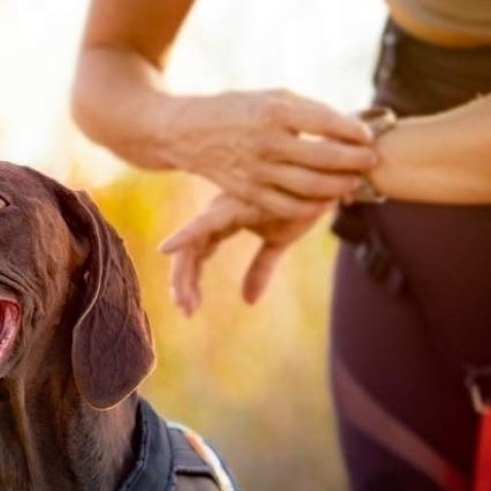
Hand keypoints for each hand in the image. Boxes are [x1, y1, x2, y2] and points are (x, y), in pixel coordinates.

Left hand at [160, 191, 328, 314]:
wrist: (324, 178)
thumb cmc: (300, 203)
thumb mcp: (279, 241)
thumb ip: (260, 269)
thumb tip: (247, 301)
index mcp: (223, 220)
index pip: (198, 251)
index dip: (189, 279)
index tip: (186, 308)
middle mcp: (217, 213)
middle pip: (189, 251)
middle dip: (183, 282)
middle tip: (186, 311)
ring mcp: (222, 208)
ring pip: (190, 244)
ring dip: (183, 275)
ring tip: (184, 303)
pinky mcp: (233, 205)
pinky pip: (202, 224)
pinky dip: (184, 236)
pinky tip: (166, 249)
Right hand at [162, 89, 375, 221]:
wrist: (189, 132)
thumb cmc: (239, 110)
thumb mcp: (272, 97)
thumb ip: (309, 111)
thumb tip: (348, 127)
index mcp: (274, 111)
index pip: (326, 123)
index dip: (353, 132)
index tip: (369, 136)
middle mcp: (266, 141)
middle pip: (323, 158)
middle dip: (354, 161)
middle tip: (371, 161)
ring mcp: (257, 170)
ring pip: (310, 186)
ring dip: (339, 186)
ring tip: (355, 181)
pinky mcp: (249, 192)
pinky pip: (288, 206)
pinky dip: (313, 206)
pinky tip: (327, 200)